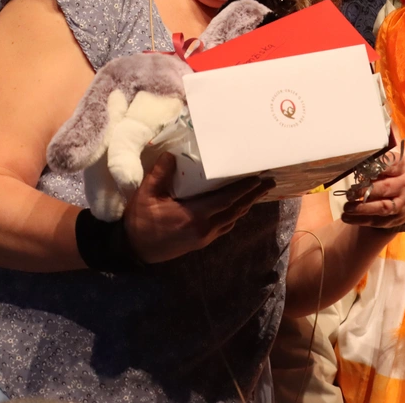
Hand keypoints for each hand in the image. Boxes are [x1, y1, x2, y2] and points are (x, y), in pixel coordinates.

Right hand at [123, 153, 274, 262]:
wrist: (134, 250)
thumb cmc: (140, 221)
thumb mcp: (146, 195)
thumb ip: (160, 174)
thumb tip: (172, 154)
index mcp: (194, 216)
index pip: (226, 200)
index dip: (243, 188)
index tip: (257, 177)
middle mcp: (205, 228)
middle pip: (236, 210)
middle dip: (253, 195)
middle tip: (270, 182)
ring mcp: (205, 237)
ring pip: (233, 219)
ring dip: (247, 204)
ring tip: (259, 191)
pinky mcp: (202, 241)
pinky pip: (225, 226)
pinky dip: (236, 214)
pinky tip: (239, 206)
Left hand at [340, 150, 404, 228]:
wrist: (400, 196)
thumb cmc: (386, 176)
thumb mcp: (382, 164)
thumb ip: (371, 163)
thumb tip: (352, 164)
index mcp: (401, 167)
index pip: (390, 165)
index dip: (376, 168)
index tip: (361, 170)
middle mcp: (404, 184)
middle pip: (386, 187)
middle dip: (365, 191)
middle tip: (350, 193)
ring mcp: (402, 202)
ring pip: (383, 207)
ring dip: (363, 208)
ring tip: (347, 207)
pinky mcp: (395, 218)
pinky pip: (377, 221)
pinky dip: (360, 220)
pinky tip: (346, 217)